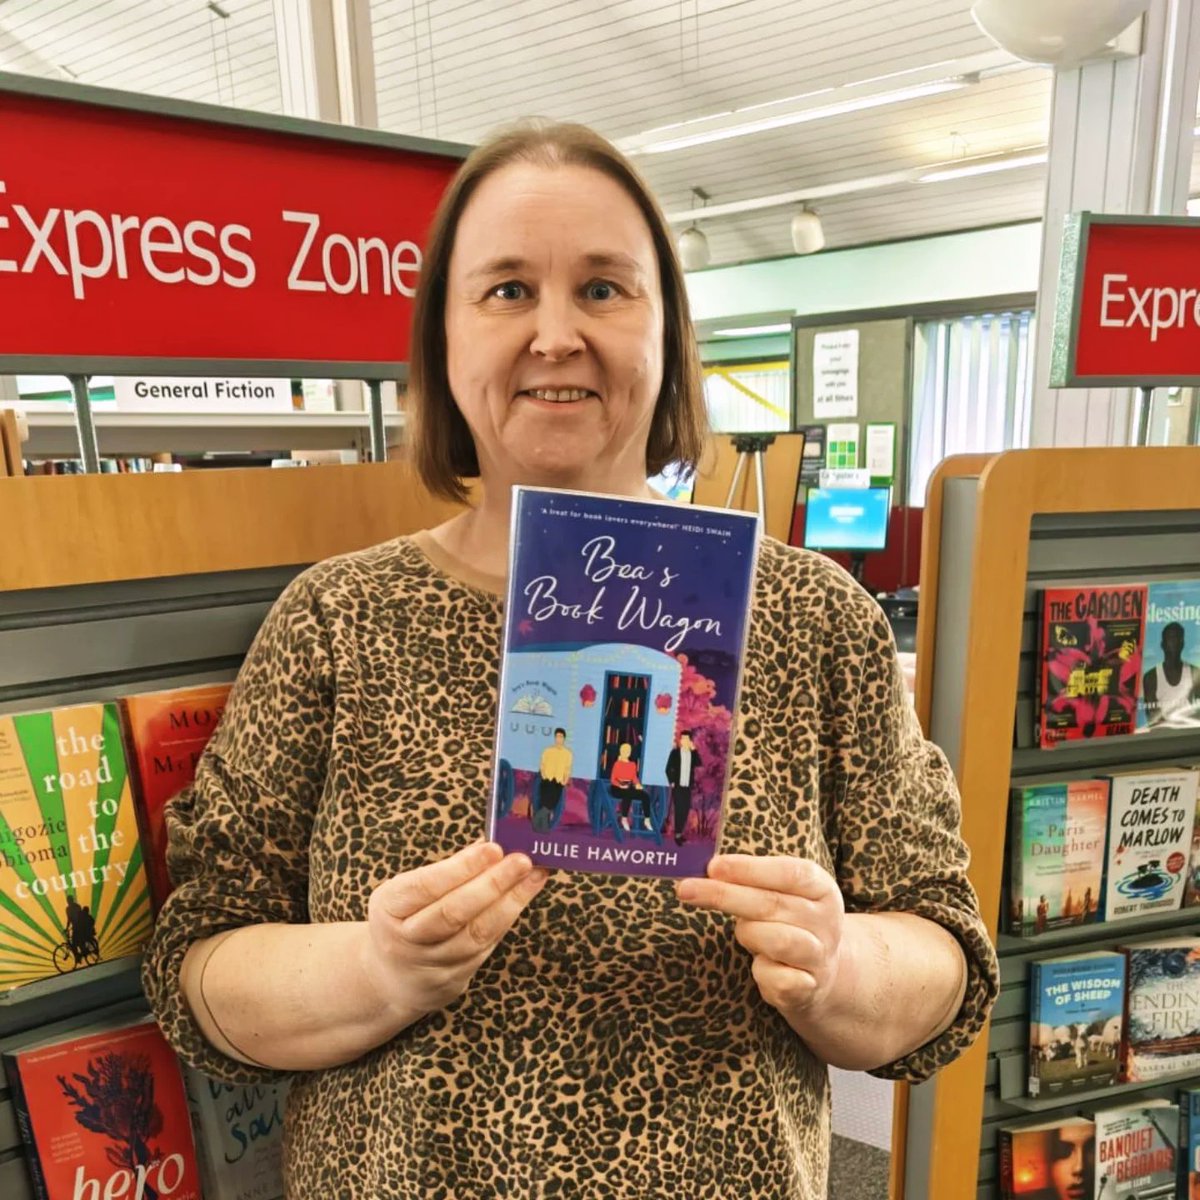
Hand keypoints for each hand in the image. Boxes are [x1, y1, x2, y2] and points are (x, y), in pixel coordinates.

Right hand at [361, 841, 547, 1022]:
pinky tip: (522, 899)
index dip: (462, 868)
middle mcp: (405, 939)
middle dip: (493, 884)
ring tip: (534, 877)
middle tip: (522, 860)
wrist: (391, 977)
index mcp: (388, 907)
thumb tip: (489, 844)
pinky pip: (485, 947)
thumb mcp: (408, 891)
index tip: (494, 848)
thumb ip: (447, 870)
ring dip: (510, 902)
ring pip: (475, 934)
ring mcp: (429, 964)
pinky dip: (506, 920)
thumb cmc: (404, 919)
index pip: (426, 886)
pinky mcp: (452, 980)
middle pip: (453, 913)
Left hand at [676, 855, 844, 1020]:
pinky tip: (761, 964)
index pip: (790, 873)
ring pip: (776, 940)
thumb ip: (751, 879)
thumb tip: (708, 869)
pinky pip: (774, 978)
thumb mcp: (780, 893)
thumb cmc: (788, 921)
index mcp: (822, 889)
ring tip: (743, 932)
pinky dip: (760, 970)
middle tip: (686, 889)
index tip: (713, 866)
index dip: (749, 868)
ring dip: (748, 933)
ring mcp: (819, 956)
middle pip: (772, 904)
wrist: (820, 971)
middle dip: (724, 895)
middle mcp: (826, 921)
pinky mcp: (807, 988)